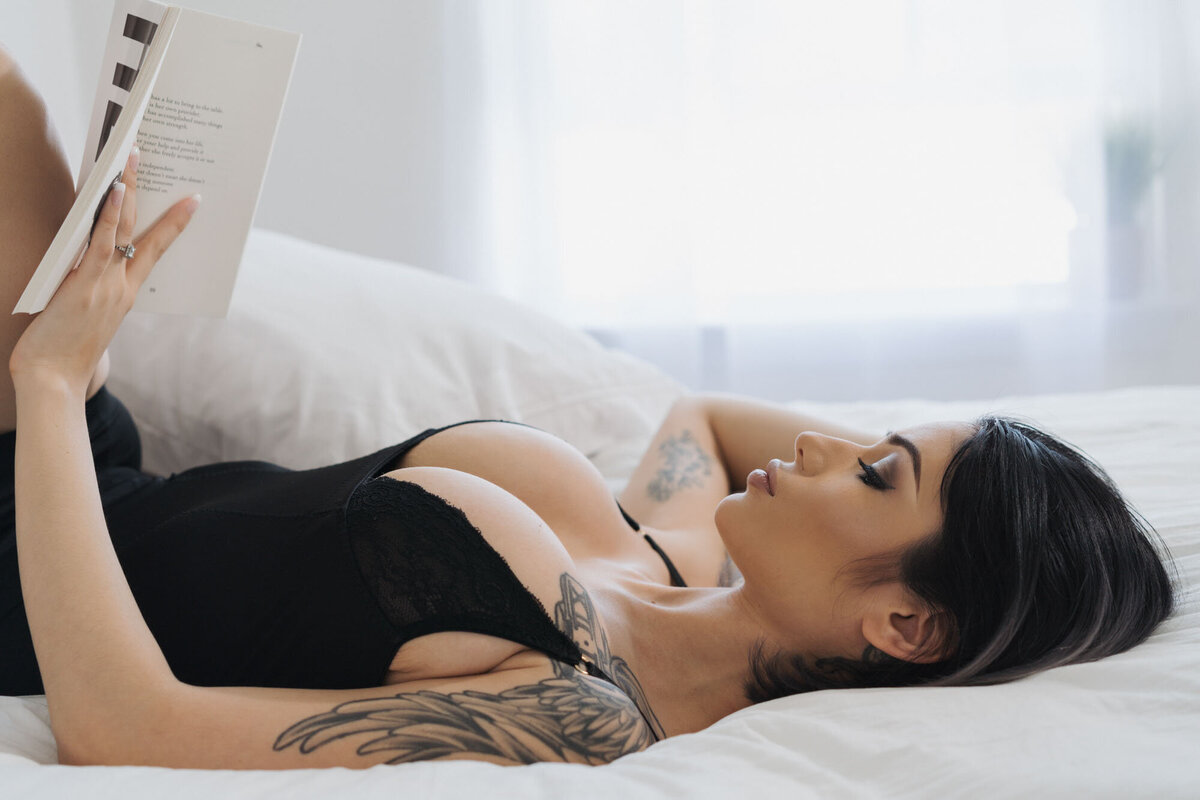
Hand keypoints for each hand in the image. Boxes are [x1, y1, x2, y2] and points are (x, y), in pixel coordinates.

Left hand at [9, 145, 198, 395]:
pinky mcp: (86, 282)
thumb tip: (89, 267)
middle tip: (146, 156)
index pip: (155, 250)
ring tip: (130, 156)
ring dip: (128, 188)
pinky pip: (103, 242)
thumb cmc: (63, 357)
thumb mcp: (86, 320)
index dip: (174, 223)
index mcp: (126, 295)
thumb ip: (93, 293)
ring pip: (124, 228)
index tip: (190, 201)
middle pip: (142, 230)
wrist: (53, 381)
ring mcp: (107, 283)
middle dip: (147, 191)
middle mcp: (122, 286)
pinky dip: (109, 214)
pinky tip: (112, 190)